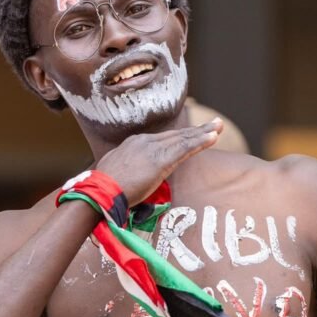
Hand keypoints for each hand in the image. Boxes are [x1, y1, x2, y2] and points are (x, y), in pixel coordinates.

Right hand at [95, 118, 222, 205]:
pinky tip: (212, 137)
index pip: (163, 139)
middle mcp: (144, 142)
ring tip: (217, 127)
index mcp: (134, 144)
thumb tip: (131, 178)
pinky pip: (184, 149)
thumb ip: (128, 171)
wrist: (99, 192)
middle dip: (196, 131)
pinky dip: (200, 143)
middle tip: (214, 124)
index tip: (192, 135)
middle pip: (176, 135)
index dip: (180, 137)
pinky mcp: (160, 160)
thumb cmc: (104, 189)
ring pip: (183, 139)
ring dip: (202, 134)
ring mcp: (152, 149)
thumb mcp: (116, 173)